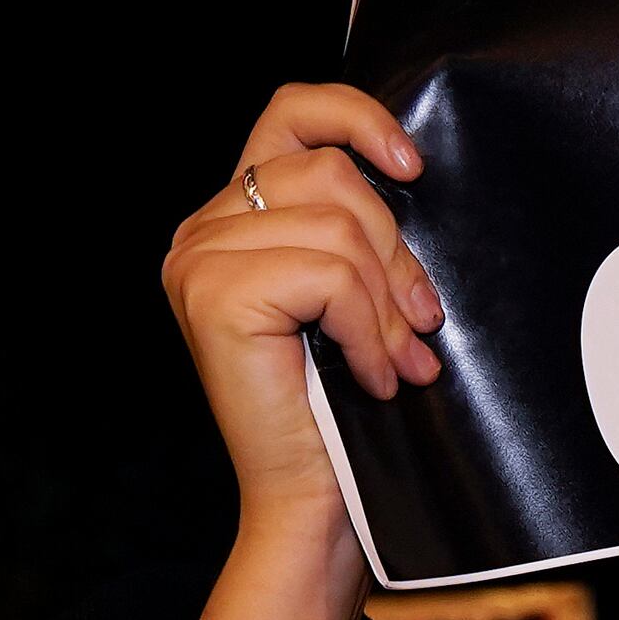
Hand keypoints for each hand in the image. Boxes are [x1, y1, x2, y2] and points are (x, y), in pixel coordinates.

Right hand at [158, 83, 440, 619]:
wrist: (313, 506)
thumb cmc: (342, 410)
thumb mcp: (354, 297)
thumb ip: (355, 231)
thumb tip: (406, 174)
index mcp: (230, 218)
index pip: (291, 114)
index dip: (356, 119)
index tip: (413, 169)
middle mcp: (200, 230)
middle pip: (330, 177)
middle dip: (395, 254)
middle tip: (420, 327)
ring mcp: (198, 260)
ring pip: (337, 227)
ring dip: (387, 302)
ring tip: (400, 361)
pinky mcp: (214, 294)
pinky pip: (329, 274)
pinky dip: (369, 330)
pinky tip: (373, 376)